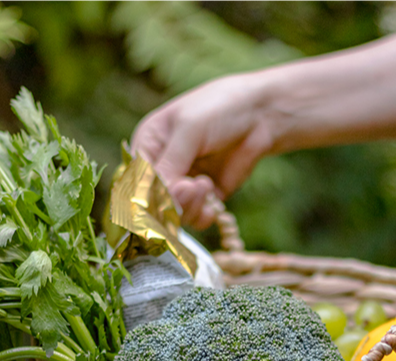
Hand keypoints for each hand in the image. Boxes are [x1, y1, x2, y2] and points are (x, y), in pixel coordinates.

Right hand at [131, 74, 275, 228]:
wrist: (260, 114)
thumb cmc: (219, 108)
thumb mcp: (190, 130)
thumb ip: (170, 164)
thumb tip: (151, 199)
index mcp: (148, 143)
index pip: (135, 179)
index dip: (146, 195)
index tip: (163, 198)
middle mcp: (162, 166)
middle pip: (154, 202)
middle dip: (171, 201)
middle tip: (192, 188)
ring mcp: (184, 183)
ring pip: (175, 213)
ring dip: (189, 207)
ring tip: (206, 186)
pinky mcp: (206, 196)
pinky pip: (196, 217)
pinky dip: (202, 217)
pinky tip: (213, 206)